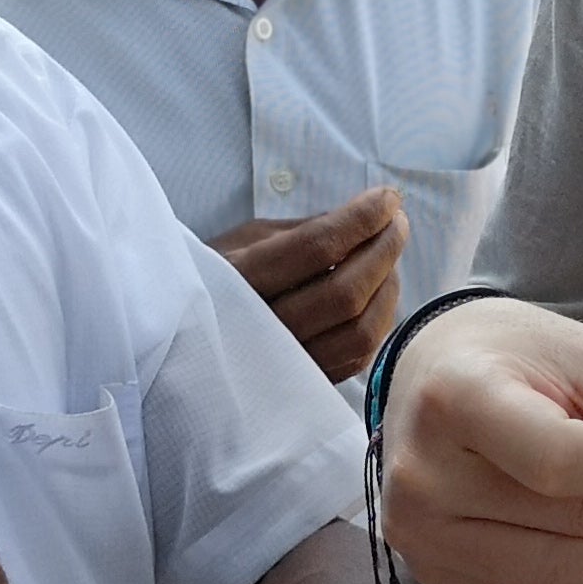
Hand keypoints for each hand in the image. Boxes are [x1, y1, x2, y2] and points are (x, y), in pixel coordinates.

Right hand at [217, 188, 409, 383]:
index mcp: (239, 278)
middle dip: (383, 249)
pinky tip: (378, 292)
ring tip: (389, 255)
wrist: (186, 335)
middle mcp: (260, 329)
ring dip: (387, 286)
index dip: (361, 219)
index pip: (317, 247)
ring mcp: (283, 365)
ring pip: (359, 331)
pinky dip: (379, 319)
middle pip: (344, 292)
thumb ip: (306, 229)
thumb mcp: (249, 238)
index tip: (387, 198)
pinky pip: (358, 357)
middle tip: (396, 221)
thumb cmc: (223, 274)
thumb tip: (368, 216)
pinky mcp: (303, 384)